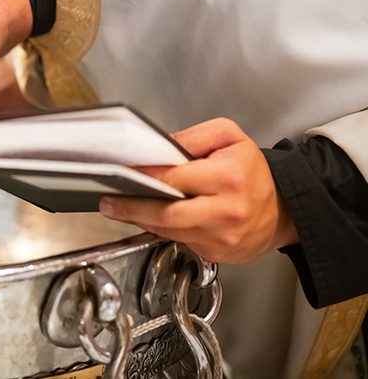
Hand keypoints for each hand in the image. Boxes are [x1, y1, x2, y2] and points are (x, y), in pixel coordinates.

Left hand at [98, 117, 298, 262]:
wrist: (282, 209)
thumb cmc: (252, 171)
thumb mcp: (228, 138)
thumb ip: (192, 138)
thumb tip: (160, 149)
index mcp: (228, 177)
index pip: (175, 178)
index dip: (145, 176)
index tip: (122, 173)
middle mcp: (226, 210)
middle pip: (167, 214)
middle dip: (133, 208)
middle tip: (109, 203)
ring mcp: (222, 237)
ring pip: (170, 230)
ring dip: (142, 220)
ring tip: (121, 208)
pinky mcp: (217, 253)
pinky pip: (180, 241)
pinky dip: (162, 230)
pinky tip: (149, 219)